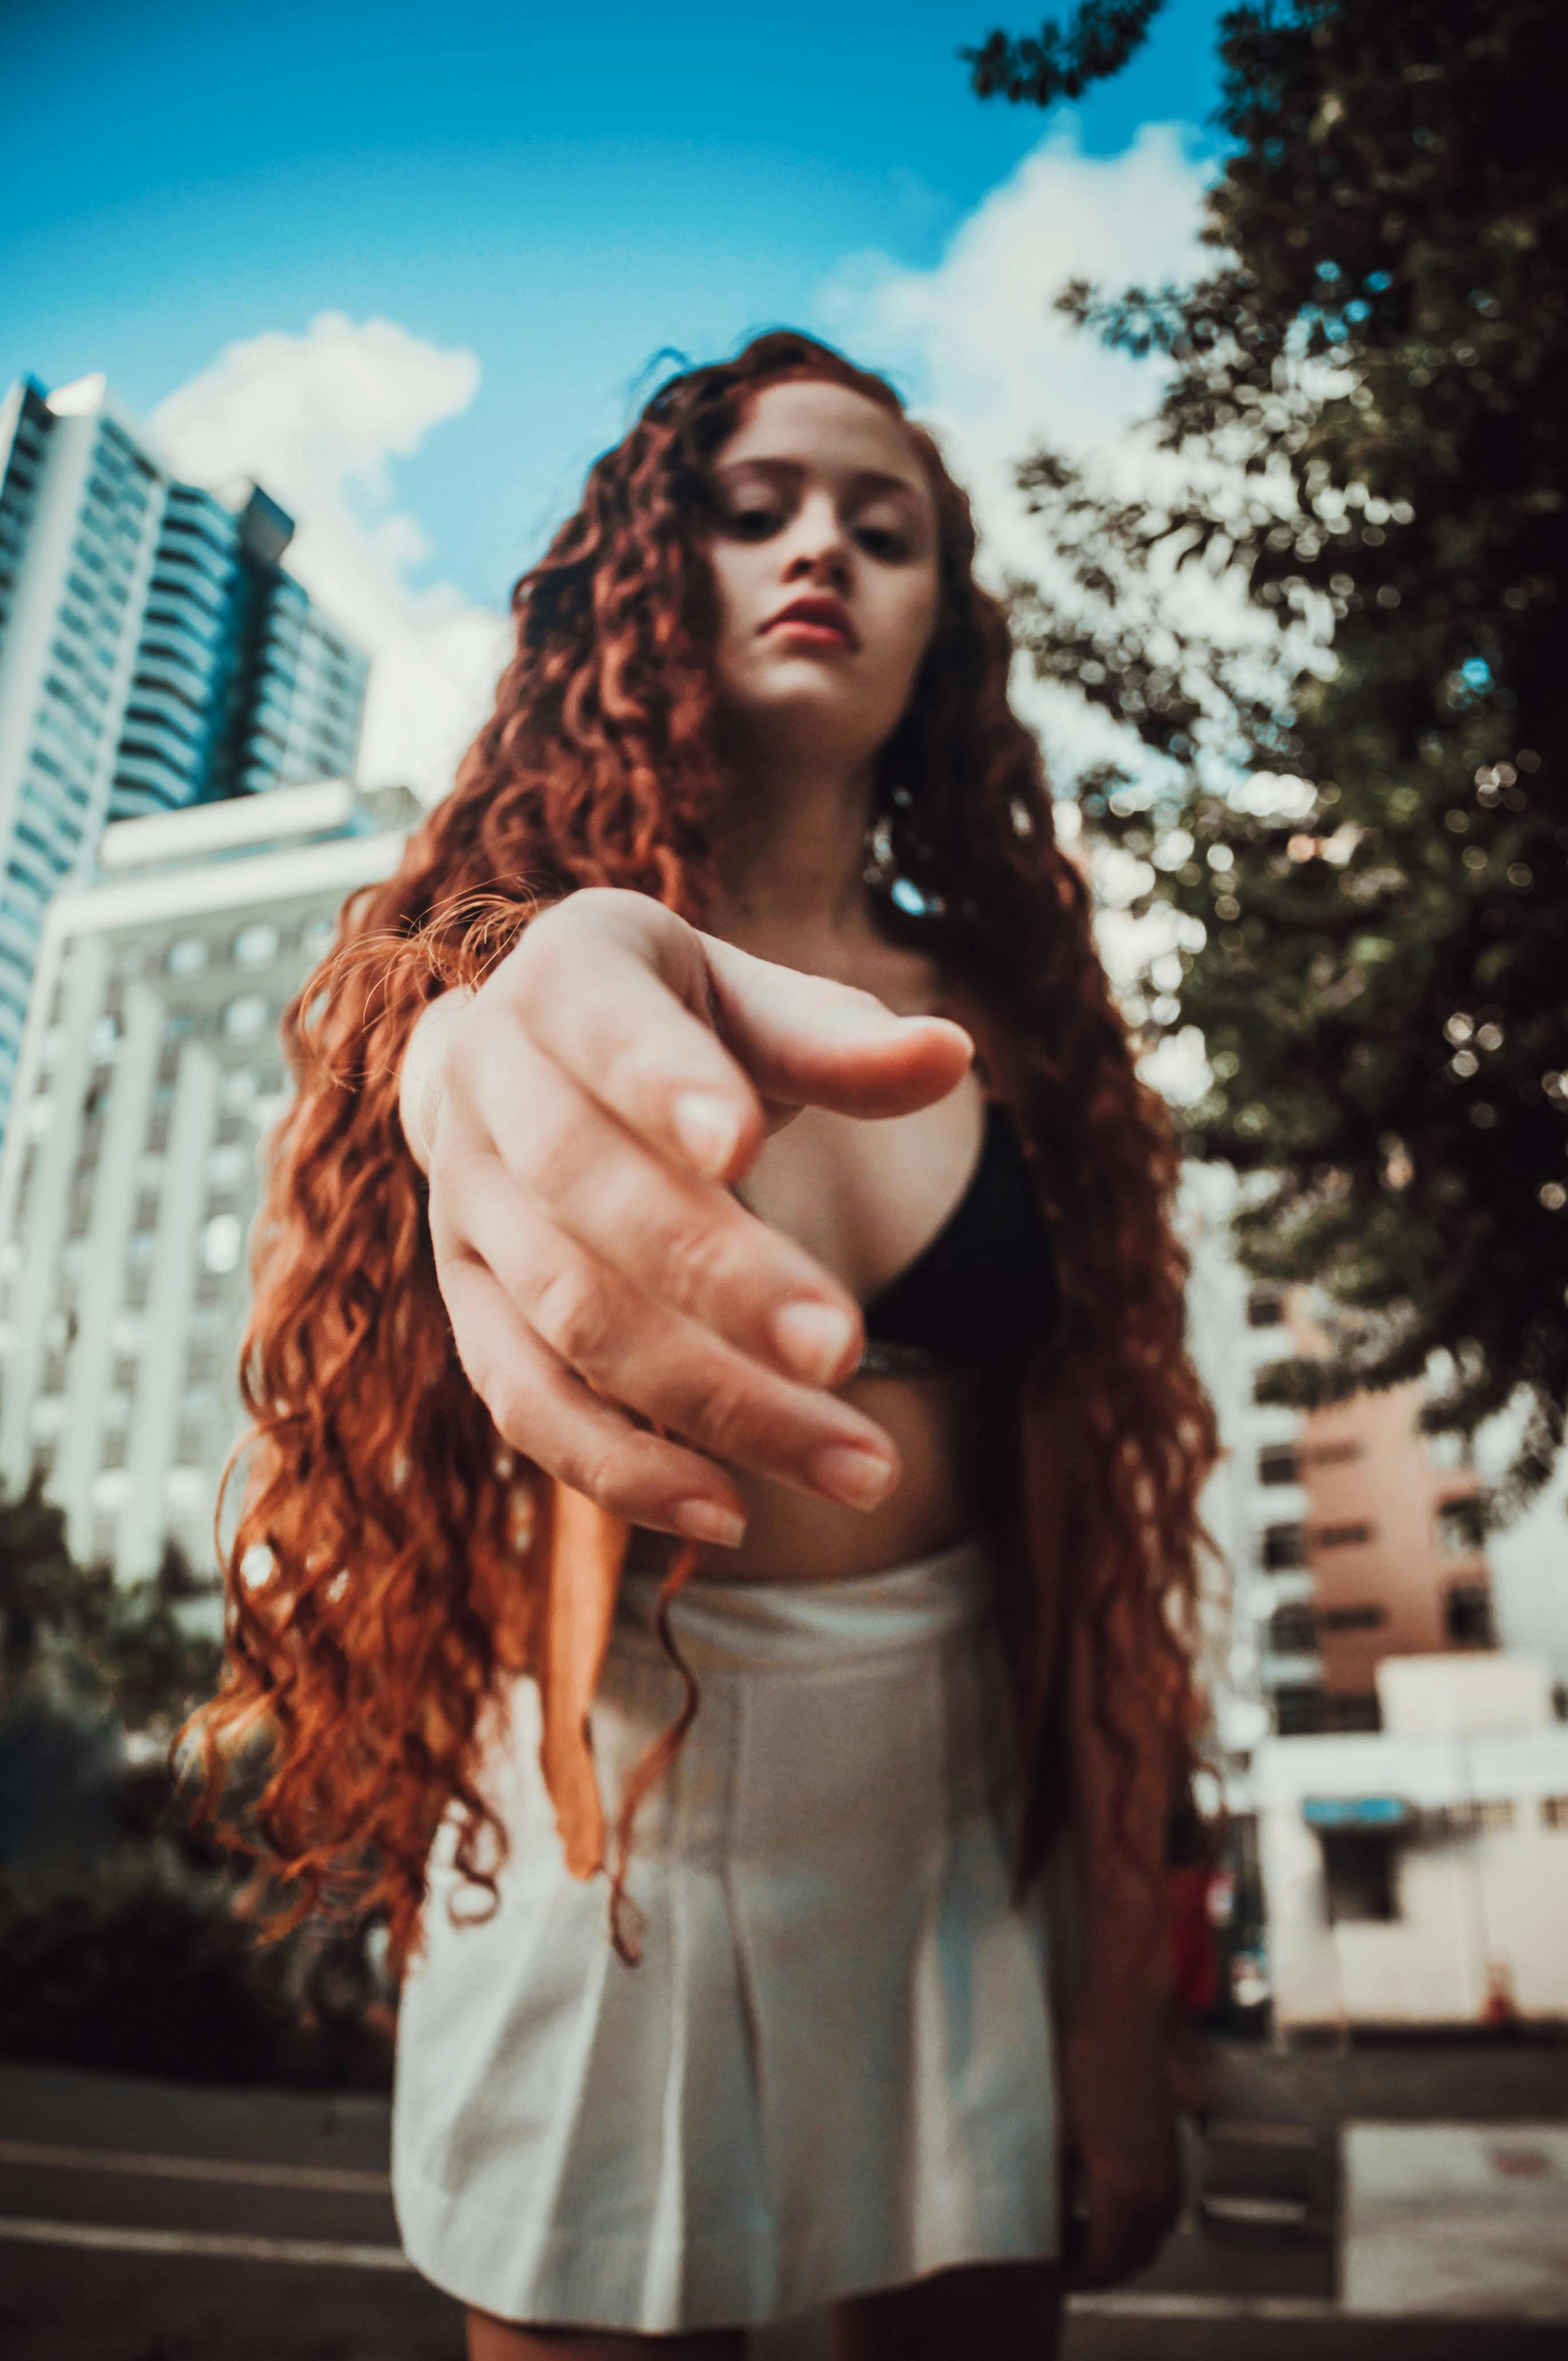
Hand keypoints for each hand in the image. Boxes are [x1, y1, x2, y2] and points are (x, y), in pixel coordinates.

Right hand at [417, 888, 972, 1547]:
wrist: (538, 1060)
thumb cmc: (680, 1023)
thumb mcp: (748, 1000)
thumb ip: (834, 1038)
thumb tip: (951, 1054)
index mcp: (565, 976)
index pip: (605, 1032)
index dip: (664, 1086)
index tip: (742, 1146)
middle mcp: (486, 1087)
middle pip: (591, 1196)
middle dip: (719, 1277)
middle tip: (846, 1348)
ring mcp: (464, 1206)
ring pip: (572, 1319)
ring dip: (712, 1401)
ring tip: (859, 1467)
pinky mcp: (467, 1306)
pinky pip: (524, 1402)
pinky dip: (619, 1468)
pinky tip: (730, 1514)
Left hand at [1059, 2009, 1181, 2288]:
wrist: (1125, 2026)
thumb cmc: (1085, 2070)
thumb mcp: (1056, 2135)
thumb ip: (1051, 2190)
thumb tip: (1037, 2226)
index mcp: (1123, 2190)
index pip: (1103, 2265)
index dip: (1075, 2278)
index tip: (1050, 2274)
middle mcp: (1156, 2192)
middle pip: (1133, 2263)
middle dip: (1098, 2272)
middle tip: (1062, 2261)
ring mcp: (1171, 2175)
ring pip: (1152, 2242)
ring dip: (1120, 2250)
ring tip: (1080, 2235)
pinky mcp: (1175, 2158)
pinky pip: (1162, 2215)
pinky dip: (1138, 2226)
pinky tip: (1104, 2205)